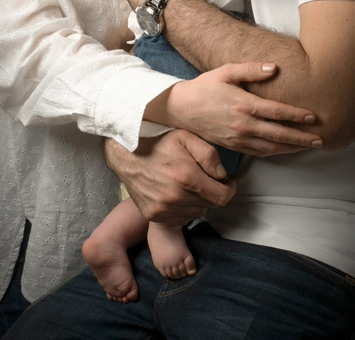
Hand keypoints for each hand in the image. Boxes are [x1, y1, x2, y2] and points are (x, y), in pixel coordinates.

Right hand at [104, 130, 235, 224]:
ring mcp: (163, 209)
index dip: (229, 189)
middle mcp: (175, 197)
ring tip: (190, 185)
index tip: (227, 182)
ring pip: (196, 213)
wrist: (125, 153)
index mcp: (187, 177)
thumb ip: (209, 155)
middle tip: (206, 179)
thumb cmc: (157, 142)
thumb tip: (222, 175)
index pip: (221, 197)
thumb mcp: (186, 137)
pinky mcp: (154, 216)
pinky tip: (178, 194)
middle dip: (213, 192)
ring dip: (199, 201)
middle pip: (209, 205)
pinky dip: (184, 209)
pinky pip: (180, 219)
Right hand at [147, 62, 323, 155]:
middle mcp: (243, 124)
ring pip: (271, 147)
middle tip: (321, 139)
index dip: (297, 115)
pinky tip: (286, 149)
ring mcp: (238, 138)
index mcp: (243, 104)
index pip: (277, 112)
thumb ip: (251, 69)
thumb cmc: (205, 86)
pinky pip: (260, 152)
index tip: (314, 117)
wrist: (182, 108)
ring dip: (292, 148)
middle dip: (302, 138)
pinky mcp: (234, 146)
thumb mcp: (227, 71)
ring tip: (309, 146)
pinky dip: (276, 152)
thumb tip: (274, 68)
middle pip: (279, 134)